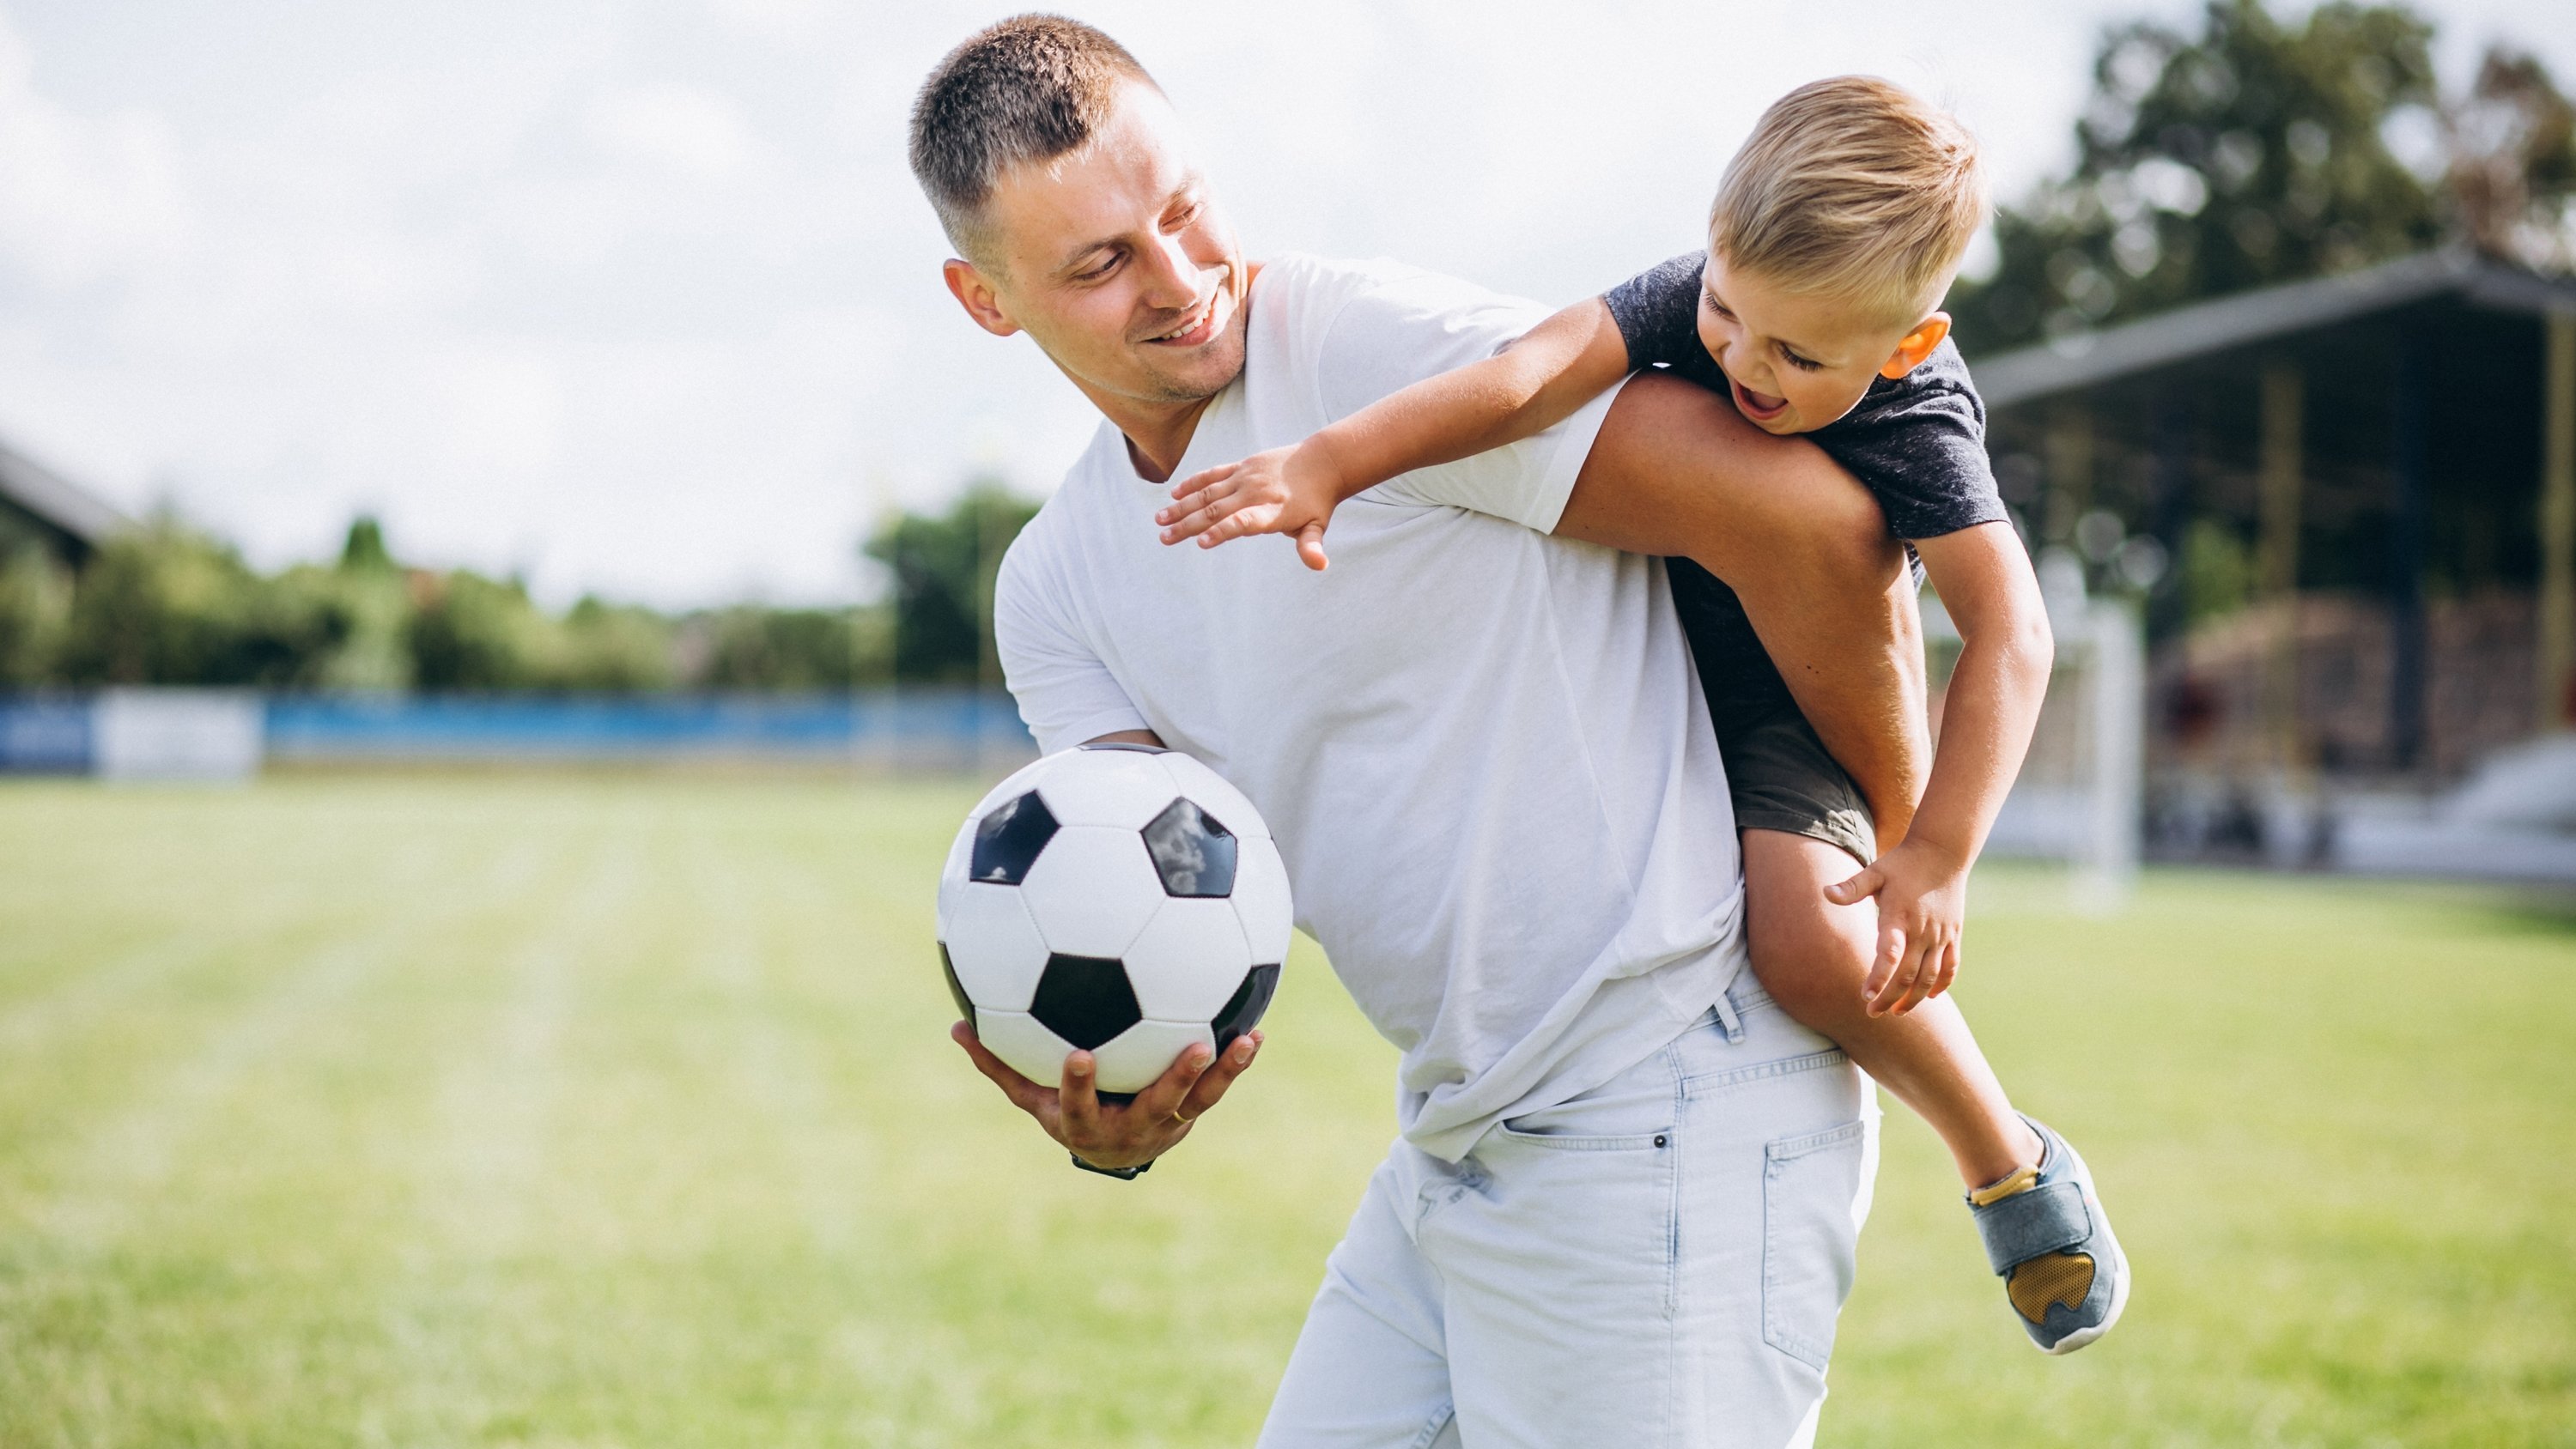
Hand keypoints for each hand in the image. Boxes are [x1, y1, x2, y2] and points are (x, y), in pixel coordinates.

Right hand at [952, 1020, 1262, 1170]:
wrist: (1110, 1151)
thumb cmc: (1065, 1111)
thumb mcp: (1030, 1095)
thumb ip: (999, 1064)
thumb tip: (955, 1026)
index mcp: (1086, 1123)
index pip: (1079, 1106)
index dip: (1080, 1085)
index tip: (1080, 1055)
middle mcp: (1131, 1127)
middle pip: (1156, 1106)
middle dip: (1174, 1080)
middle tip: (1194, 1045)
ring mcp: (1166, 1122)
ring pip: (1198, 1099)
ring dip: (1222, 1072)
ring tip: (1243, 1041)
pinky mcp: (1190, 1112)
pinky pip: (1216, 1088)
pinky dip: (1236, 1063)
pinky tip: (1256, 1032)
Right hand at [1155, 440, 1344, 570]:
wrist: (1322, 461)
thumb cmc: (1317, 501)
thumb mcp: (1317, 526)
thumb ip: (1311, 546)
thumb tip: (1321, 565)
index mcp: (1272, 511)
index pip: (1244, 522)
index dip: (1223, 532)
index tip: (1202, 543)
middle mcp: (1255, 493)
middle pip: (1217, 510)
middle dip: (1188, 525)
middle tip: (1165, 539)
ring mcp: (1246, 477)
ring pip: (1208, 493)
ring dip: (1182, 507)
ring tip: (1160, 520)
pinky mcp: (1242, 466)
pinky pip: (1213, 475)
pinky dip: (1193, 483)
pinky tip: (1175, 494)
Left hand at [1822, 838, 1968, 1016]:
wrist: (1943, 852)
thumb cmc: (1903, 863)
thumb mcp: (1875, 871)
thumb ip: (1852, 887)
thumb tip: (1825, 893)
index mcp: (1900, 916)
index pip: (1889, 954)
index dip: (1878, 977)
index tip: (1865, 996)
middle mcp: (1922, 930)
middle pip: (1909, 974)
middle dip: (1890, 997)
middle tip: (1872, 1013)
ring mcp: (1941, 935)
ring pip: (1930, 976)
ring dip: (1914, 998)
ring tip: (1897, 1013)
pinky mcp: (1953, 935)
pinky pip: (1951, 966)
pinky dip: (1942, 984)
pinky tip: (1929, 997)